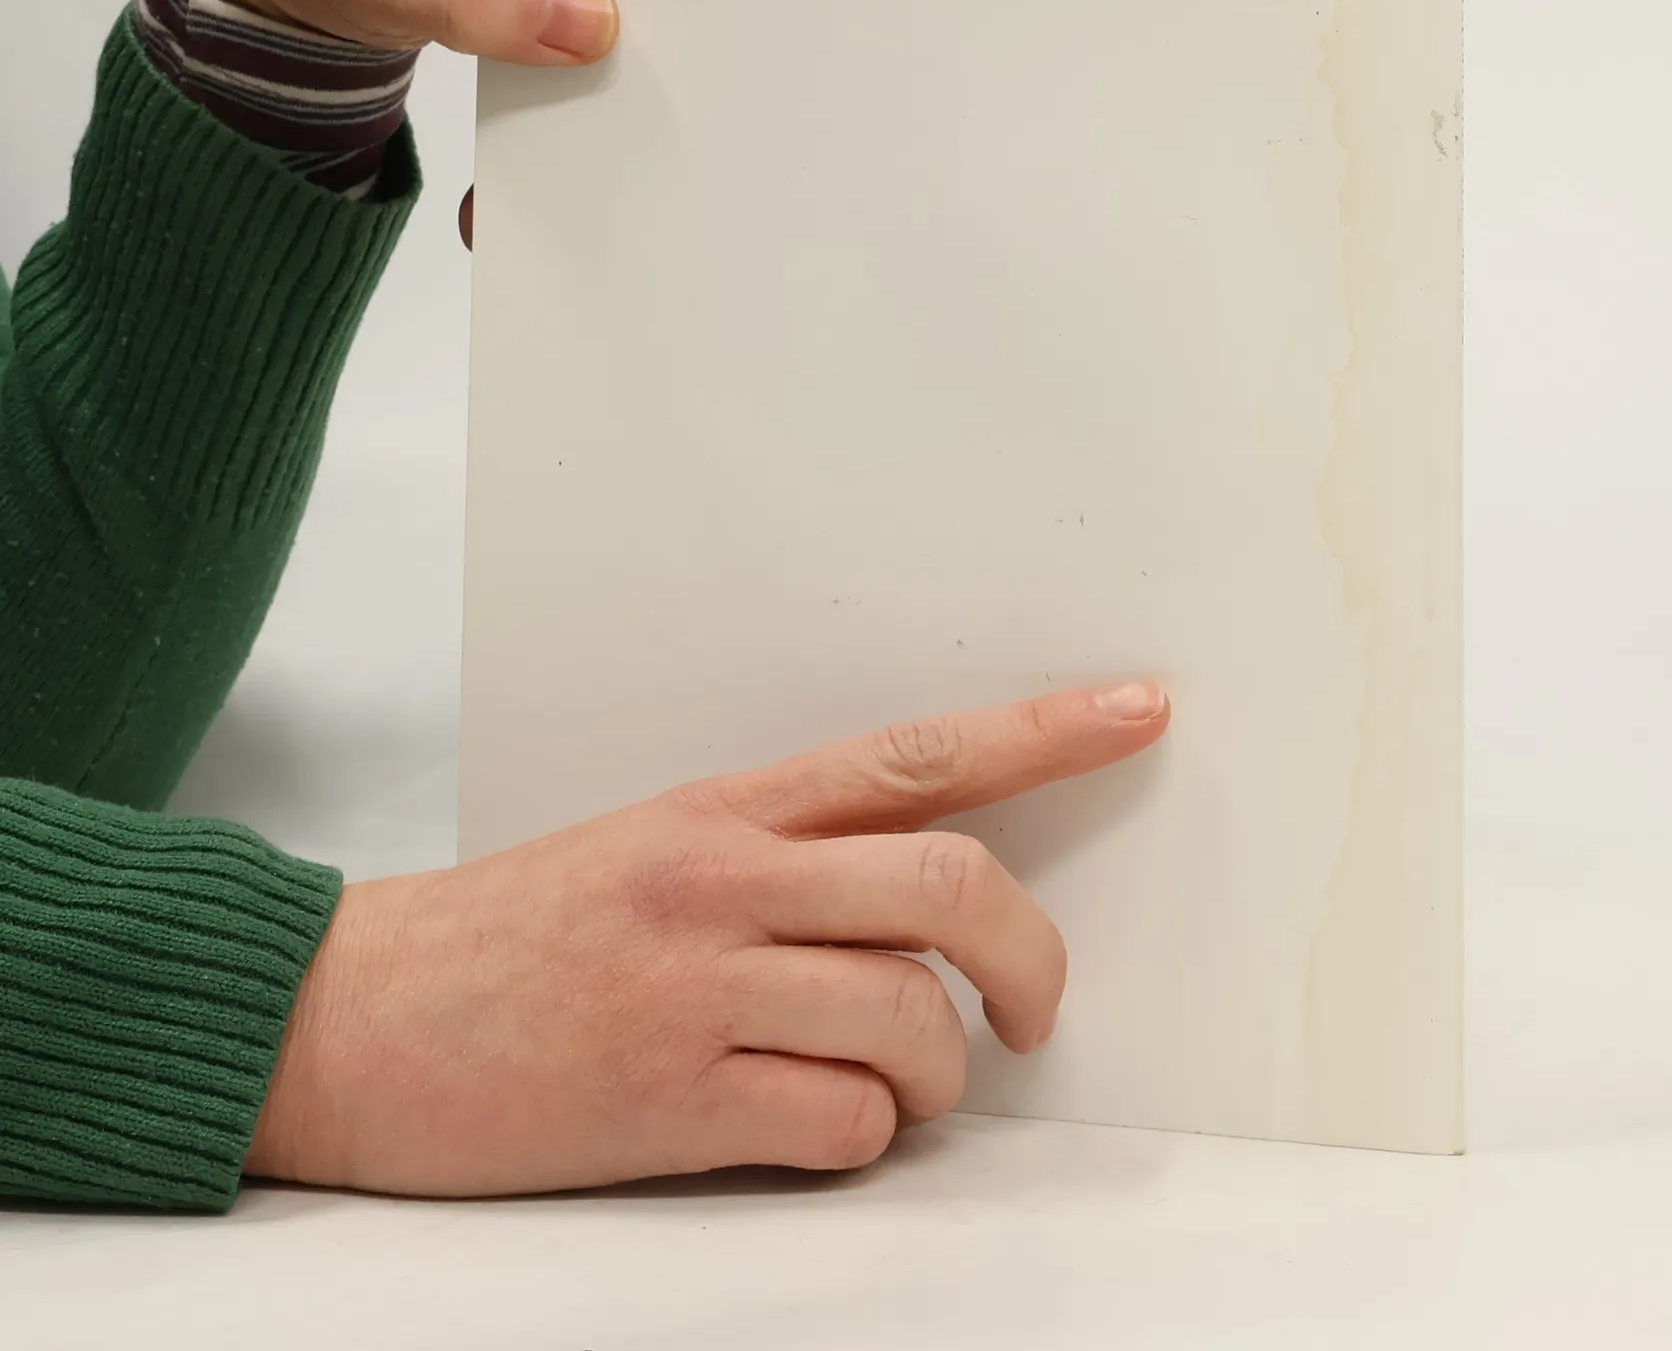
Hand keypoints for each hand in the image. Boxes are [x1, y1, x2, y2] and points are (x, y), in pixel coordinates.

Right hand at [246, 681, 1169, 1196]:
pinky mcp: (669, 1098)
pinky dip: (865, 1137)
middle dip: (1031, 958)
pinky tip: (817, 1128)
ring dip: (940, 1073)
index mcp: (726, 809)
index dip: (1047, 731)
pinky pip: (842, 1122)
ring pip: (911, 1016)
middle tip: (1030, 1006)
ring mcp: (699, 988)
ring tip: (900, 1088)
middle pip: (951, 887)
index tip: (1140, 710)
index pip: (918, 753)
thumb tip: (926, 904)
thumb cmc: (515, 933)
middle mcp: (725, 881)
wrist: (355, 1018)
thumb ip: (788, 857)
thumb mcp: (653, 849)